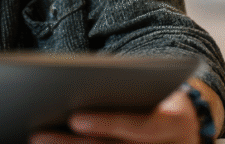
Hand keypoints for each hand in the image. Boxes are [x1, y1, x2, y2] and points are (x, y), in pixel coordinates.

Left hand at [30, 89, 199, 143]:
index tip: (74, 118)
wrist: (186, 126)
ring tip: (38, 141)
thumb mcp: (156, 88)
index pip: (139, 127)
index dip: (107, 124)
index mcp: (174, 125)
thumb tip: (77, 85)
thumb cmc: (162, 99)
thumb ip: (126, 89)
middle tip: (39, 135)